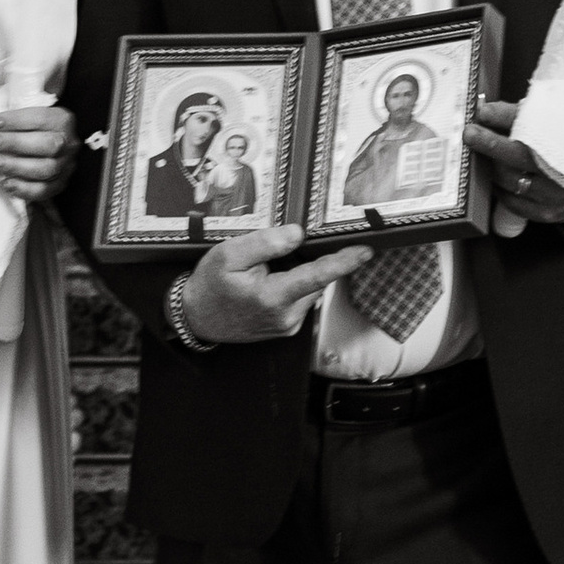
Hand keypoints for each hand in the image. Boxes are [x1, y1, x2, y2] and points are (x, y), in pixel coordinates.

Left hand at [0, 100, 75, 202]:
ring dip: (14, 166)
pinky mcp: (59, 185)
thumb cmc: (30, 130)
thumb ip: (13, 120)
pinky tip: (5, 182)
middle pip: (46, 144)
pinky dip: (23, 188)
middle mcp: (69, 144)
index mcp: (62, 121)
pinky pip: (44, 191)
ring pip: (45, 169)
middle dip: (14, 143)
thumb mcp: (27, 118)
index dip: (14, 121)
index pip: (40, 119)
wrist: (44, 149)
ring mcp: (66, 166)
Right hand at [174, 221, 368, 344]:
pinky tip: (270, 282)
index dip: (344, 262)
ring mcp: (288, 325)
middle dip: (311, 260)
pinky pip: (300, 299)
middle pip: (316, 280)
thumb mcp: (229, 255)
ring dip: (300, 274)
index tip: (366, 250)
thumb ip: (265, 243)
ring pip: (309, 289)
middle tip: (284, 251)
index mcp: (273, 297)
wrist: (196, 318)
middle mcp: (287, 316)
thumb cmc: (210, 284)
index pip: (318, 276)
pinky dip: (294, 286)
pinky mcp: (286, 328)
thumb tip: (298, 234)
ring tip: (267, 270)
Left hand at [464, 97, 563, 229]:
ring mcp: (557, 196)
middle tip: (471, 134)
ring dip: (494, 168)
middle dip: (490, 145)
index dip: (502, 123)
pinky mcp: (550, 213)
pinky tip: (499, 179)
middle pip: (518, 158)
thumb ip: (515, 115)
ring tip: (487, 156)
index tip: (478, 118)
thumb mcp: (550, 119)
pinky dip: (502, 190)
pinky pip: (515, 204)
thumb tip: (484, 111)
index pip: (528, 133)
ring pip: (512, 182)